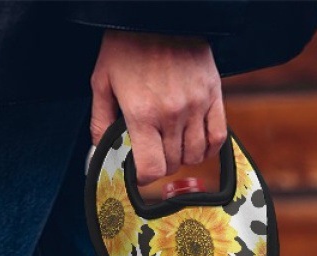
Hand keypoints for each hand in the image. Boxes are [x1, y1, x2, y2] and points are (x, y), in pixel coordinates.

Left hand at [89, 30, 226, 186]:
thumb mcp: (102, 81)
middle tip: (153, 153)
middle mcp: (171, 113)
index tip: (140, 173)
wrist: (158, 13)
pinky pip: (218, 137)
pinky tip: (196, 145)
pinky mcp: (212, 95)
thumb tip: (98, 154)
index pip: (152, 169)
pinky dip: (208, 148)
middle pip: (173, 164)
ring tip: (172, 146)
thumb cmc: (126, 46)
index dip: (144, 178)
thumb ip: (100, 122)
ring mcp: (195, 105)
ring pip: (195, 155)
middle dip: (161, 165)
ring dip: (183, 157)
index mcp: (142, 113)